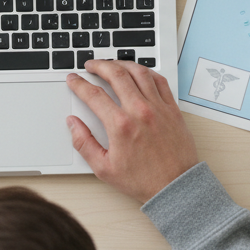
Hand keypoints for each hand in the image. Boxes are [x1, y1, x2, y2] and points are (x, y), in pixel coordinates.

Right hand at [65, 59, 198, 202]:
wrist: (175, 187)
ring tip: (112, 64)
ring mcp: (158, 108)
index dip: (79, 84)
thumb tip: (73, 124)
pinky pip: (159, 80)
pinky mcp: (172, 109)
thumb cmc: (143, 180)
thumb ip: (84, 143)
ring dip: (122, 63)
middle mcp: (140, 111)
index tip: (73, 80)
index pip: (93, 95)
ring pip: (138, 72)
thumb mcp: (104, 168)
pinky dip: (146, 72)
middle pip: (115, 74)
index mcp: (120, 125)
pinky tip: (138, 72)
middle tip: (90, 65)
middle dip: (99, 65)